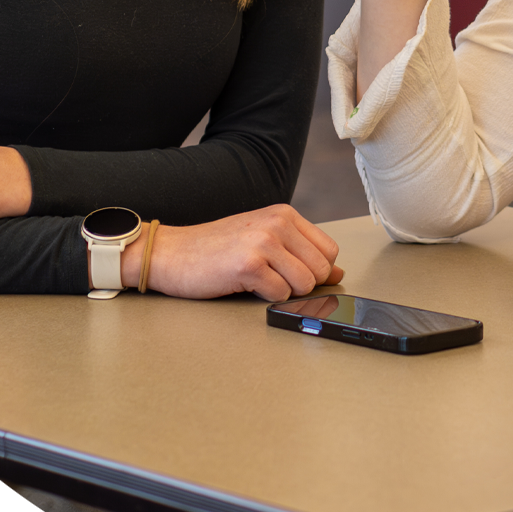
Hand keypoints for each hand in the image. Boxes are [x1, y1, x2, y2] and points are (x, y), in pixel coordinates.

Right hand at [133, 205, 344, 300]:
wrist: (173, 253)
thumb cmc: (217, 249)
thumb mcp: (263, 240)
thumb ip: (301, 253)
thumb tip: (339, 274)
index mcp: (285, 214)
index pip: (329, 251)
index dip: (316, 270)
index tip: (292, 273)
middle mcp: (277, 223)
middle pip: (321, 270)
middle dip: (301, 284)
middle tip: (271, 278)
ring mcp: (263, 242)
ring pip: (304, 284)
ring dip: (283, 292)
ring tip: (258, 280)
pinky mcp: (249, 265)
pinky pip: (280, 294)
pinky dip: (265, 297)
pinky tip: (245, 284)